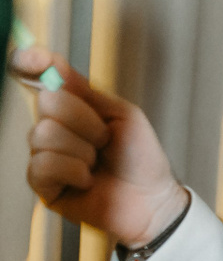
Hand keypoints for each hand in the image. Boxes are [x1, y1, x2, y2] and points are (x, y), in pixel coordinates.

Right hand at [16, 47, 186, 245]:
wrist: (152, 200)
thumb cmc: (142, 160)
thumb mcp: (124, 115)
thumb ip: (88, 91)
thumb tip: (54, 67)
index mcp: (73, 107)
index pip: (40, 77)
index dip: (31, 63)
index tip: (34, 60)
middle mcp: (54, 126)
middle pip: (47, 102)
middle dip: (85, 122)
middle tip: (105, 141)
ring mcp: (45, 153)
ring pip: (43, 134)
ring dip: (82, 150)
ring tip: (98, 163)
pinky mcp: (42, 183)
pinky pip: (43, 164)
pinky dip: (73, 171)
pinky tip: (87, 180)